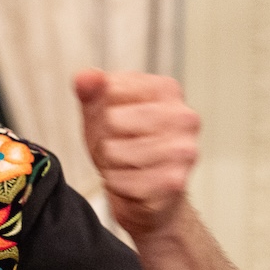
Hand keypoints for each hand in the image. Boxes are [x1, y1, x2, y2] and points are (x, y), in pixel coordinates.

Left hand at [74, 69, 200, 237]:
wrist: (148, 193)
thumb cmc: (125, 144)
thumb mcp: (102, 111)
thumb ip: (92, 90)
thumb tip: (85, 77)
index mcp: (167, 90)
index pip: (111, 89)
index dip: (101, 110)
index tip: (115, 121)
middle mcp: (184, 117)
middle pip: (113, 120)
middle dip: (104, 138)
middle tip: (119, 147)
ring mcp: (183, 150)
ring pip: (114, 151)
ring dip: (109, 163)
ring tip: (126, 164)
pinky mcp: (174, 181)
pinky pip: (120, 180)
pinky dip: (116, 184)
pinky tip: (132, 183)